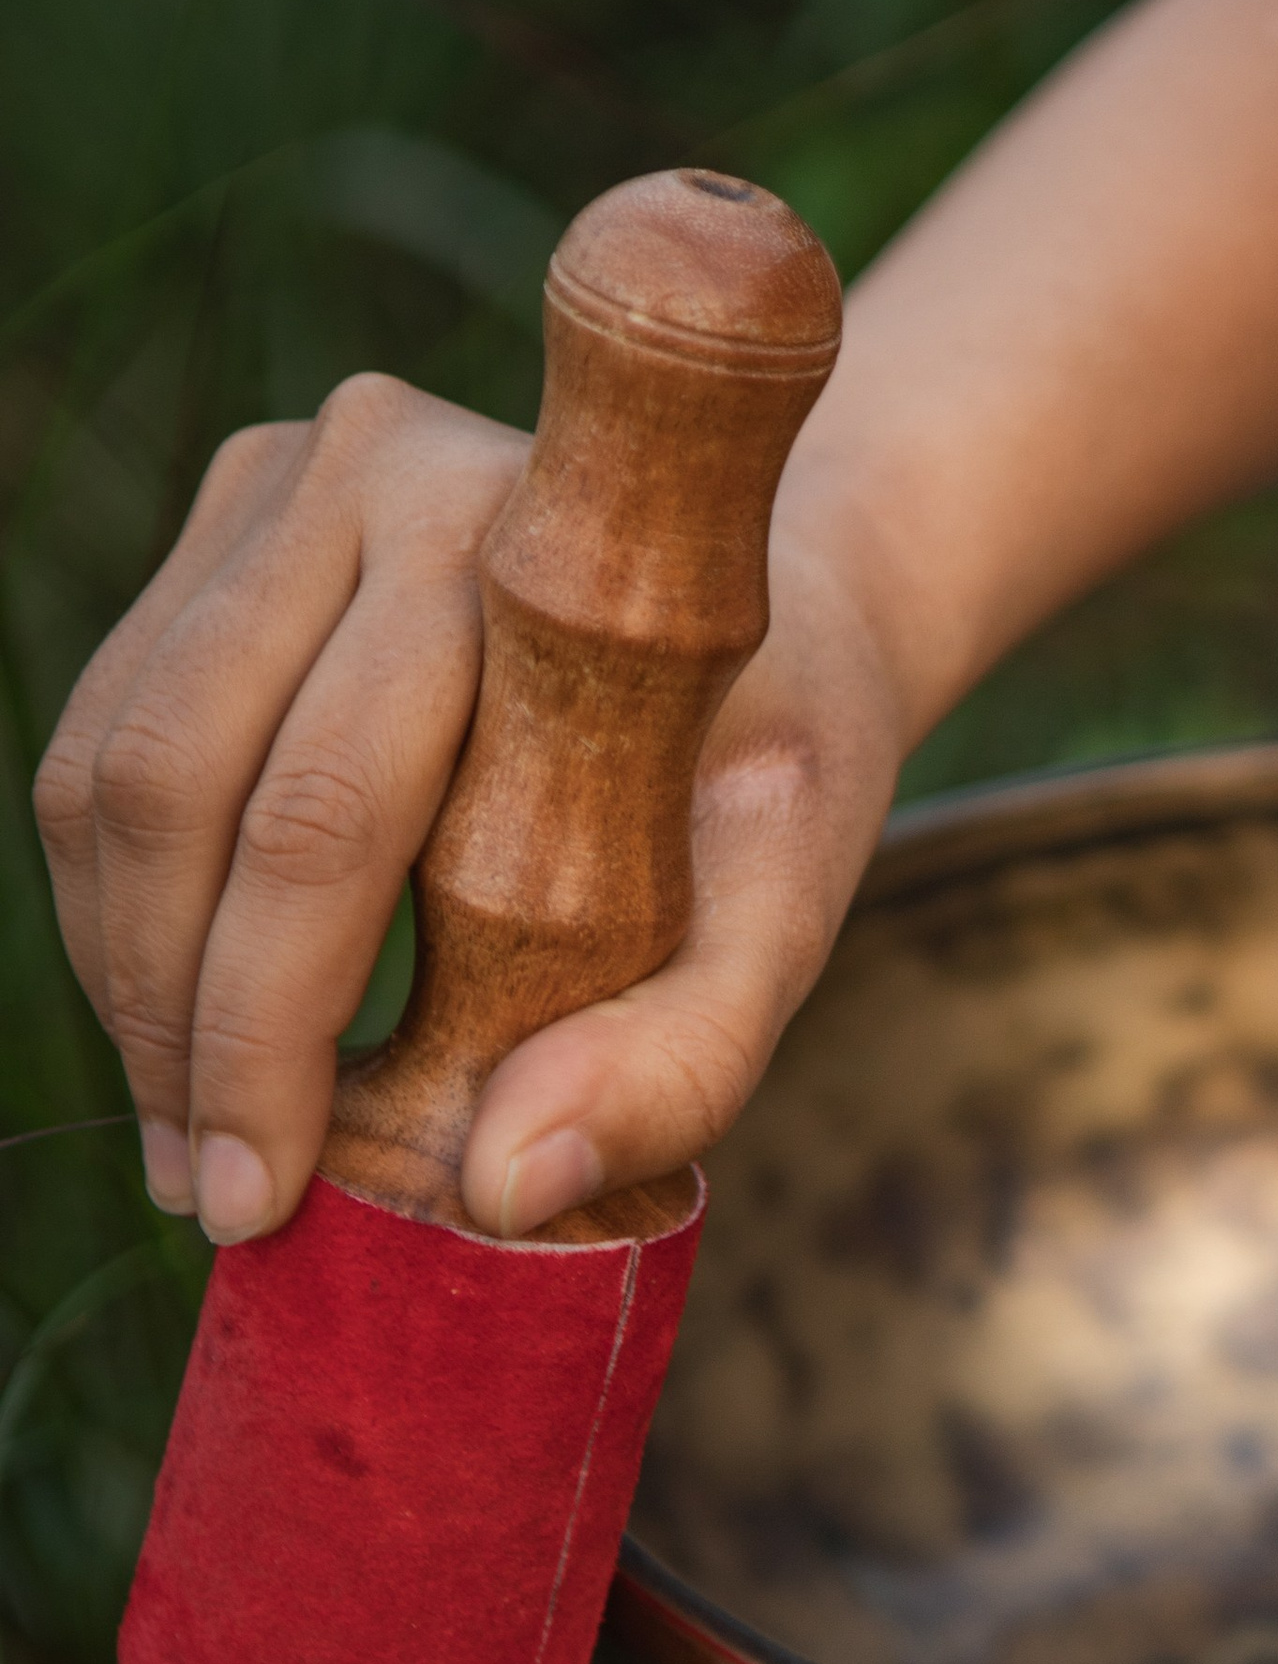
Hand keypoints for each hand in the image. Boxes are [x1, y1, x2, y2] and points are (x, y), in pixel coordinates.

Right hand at [33, 374, 902, 1240]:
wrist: (786, 605)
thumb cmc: (774, 778)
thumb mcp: (782, 927)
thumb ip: (679, 1060)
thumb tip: (498, 1186)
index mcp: (520, 546)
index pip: (325, 818)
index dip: (263, 1025)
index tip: (258, 1197)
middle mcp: (384, 466)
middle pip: (189, 790)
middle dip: (180, 1030)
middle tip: (207, 1198)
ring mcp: (287, 476)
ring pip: (115, 772)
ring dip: (127, 980)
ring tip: (185, 1136)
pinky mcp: (229, 519)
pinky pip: (106, 741)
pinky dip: (119, 907)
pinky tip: (181, 1024)